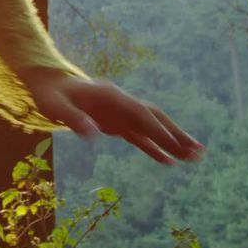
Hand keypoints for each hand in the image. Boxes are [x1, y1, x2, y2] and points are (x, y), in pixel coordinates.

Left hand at [24, 69, 204, 165]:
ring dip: (172, 141)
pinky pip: (140, 137)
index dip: (158, 129)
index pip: (141, 113)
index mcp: (111, 96)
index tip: (175, 146)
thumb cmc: (51, 95)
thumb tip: (92, 134)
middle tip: (198, 151)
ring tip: (194, 157)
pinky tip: (170, 162)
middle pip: (155, 118)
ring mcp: (121, 113)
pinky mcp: (117, 124)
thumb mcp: (55, 106)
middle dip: (176, 134)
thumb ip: (73, 118)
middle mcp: (122, 103)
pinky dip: (155, 149)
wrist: (49, 85)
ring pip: (152, 128)